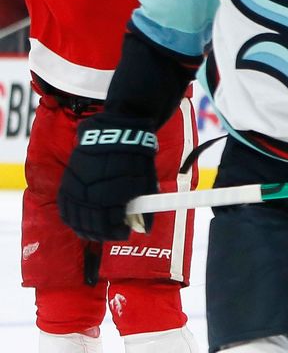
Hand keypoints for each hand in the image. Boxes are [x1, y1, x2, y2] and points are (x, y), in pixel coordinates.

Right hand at [58, 114, 158, 240]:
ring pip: (77, 215)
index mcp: (114, 184)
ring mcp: (77, 183)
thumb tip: (144, 229)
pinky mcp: (67, 180)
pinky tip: (80, 225)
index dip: (117, 228)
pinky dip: (72, 218)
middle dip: (103, 231)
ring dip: (87, 228)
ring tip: (98, 233)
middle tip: (114, 234)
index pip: (111, 216)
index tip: (125, 232)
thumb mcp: (146, 177)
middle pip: (93, 218)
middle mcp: (92, 185)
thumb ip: (144, 202)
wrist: (116, 129)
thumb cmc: (135, 155)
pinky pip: (65, 205)